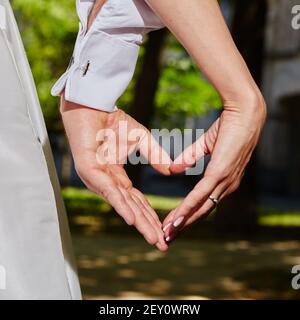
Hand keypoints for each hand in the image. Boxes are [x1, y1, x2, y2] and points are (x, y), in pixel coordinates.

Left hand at [60, 94, 170, 250]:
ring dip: (138, 222)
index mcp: (117, 177)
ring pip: (121, 204)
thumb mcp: (141, 138)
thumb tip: (170, 170)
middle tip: (161, 244)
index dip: (150, 215)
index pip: (136, 201)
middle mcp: (108, 182)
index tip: (164, 229)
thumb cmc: (112, 120)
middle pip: (131, 208)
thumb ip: (155, 155)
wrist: (93, 103)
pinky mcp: (90, 170)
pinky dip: (121, 206)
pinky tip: (133, 220)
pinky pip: (109, 191)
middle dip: (147, 226)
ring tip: (153, 238)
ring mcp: (98, 179)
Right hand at [162, 99, 265, 241]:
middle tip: (167, 237)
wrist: (243, 112)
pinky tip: (177, 218)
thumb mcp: (205, 145)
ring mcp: (224, 181)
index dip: (187, 215)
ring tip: (167, 233)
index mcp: (224, 181)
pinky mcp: (220, 173)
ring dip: (183, 222)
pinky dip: (188, 208)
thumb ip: (190, 157)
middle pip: (202, 212)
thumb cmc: (228, 127)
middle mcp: (226, 186)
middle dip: (183, 226)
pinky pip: (200, 194)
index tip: (172, 224)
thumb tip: (175, 169)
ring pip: (200, 207)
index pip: (204, 204)